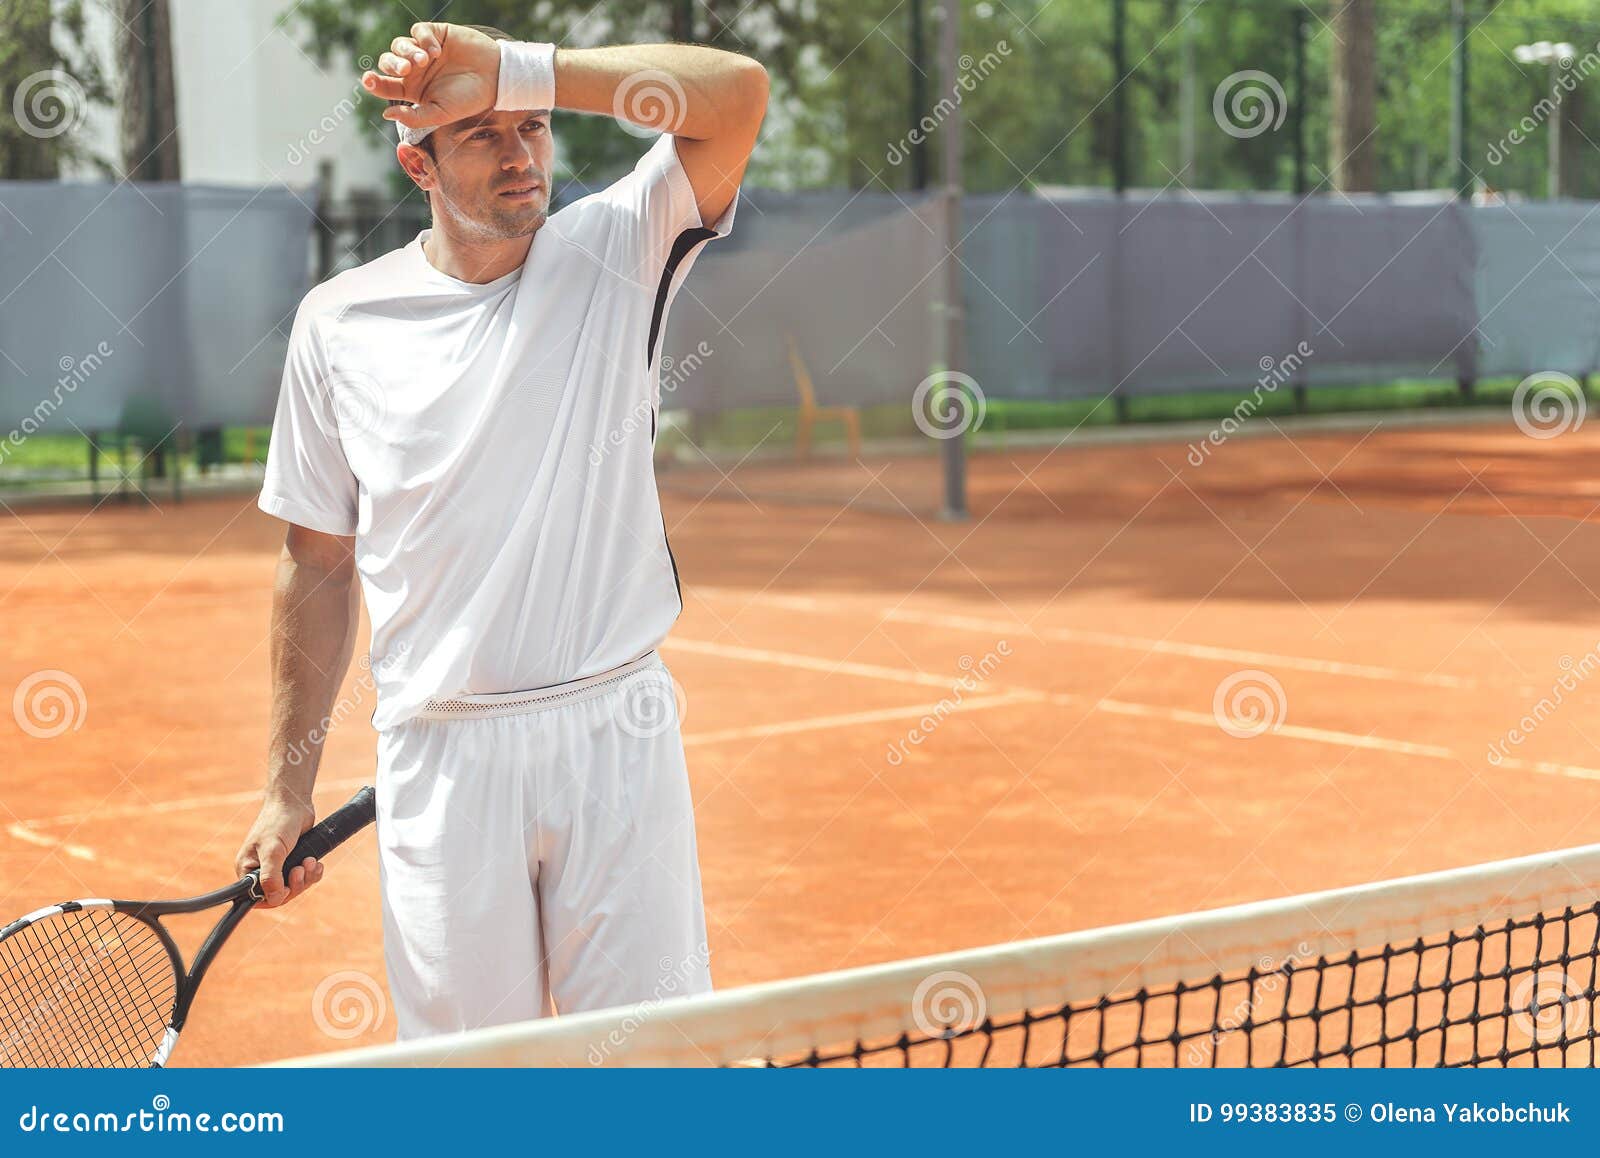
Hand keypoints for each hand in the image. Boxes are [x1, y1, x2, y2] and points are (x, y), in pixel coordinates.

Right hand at [235, 792, 322, 907]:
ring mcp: (279, 866)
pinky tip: (316, 862)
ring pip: (295, 887)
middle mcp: (261, 870)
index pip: (257, 898)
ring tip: (311, 860)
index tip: (287, 888)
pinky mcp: (294, 861)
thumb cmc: (278, 822)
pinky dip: (313, 873)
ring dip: (306, 878)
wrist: (294, 803)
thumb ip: (271, 876)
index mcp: (248, 870)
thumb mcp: (273, 850)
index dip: (274, 898)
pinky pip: (305, 878)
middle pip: (280, 895)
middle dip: (295, 885)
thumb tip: (273, 899)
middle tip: (301, 868)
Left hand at [363, 23, 501, 136]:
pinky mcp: (435, 34)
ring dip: (406, 52)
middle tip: (405, 71)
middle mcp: (415, 70)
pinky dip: (423, 40)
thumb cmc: (469, 100)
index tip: (368, 80)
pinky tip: (437, 51)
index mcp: (412, 90)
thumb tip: (386, 114)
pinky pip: (418, 31)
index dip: (373, 82)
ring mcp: (424, 51)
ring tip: (424, 61)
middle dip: (391, 65)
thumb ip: (415, 117)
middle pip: (388, 62)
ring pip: (399, 45)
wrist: (495, 79)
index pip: (385, 85)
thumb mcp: (441, 114)